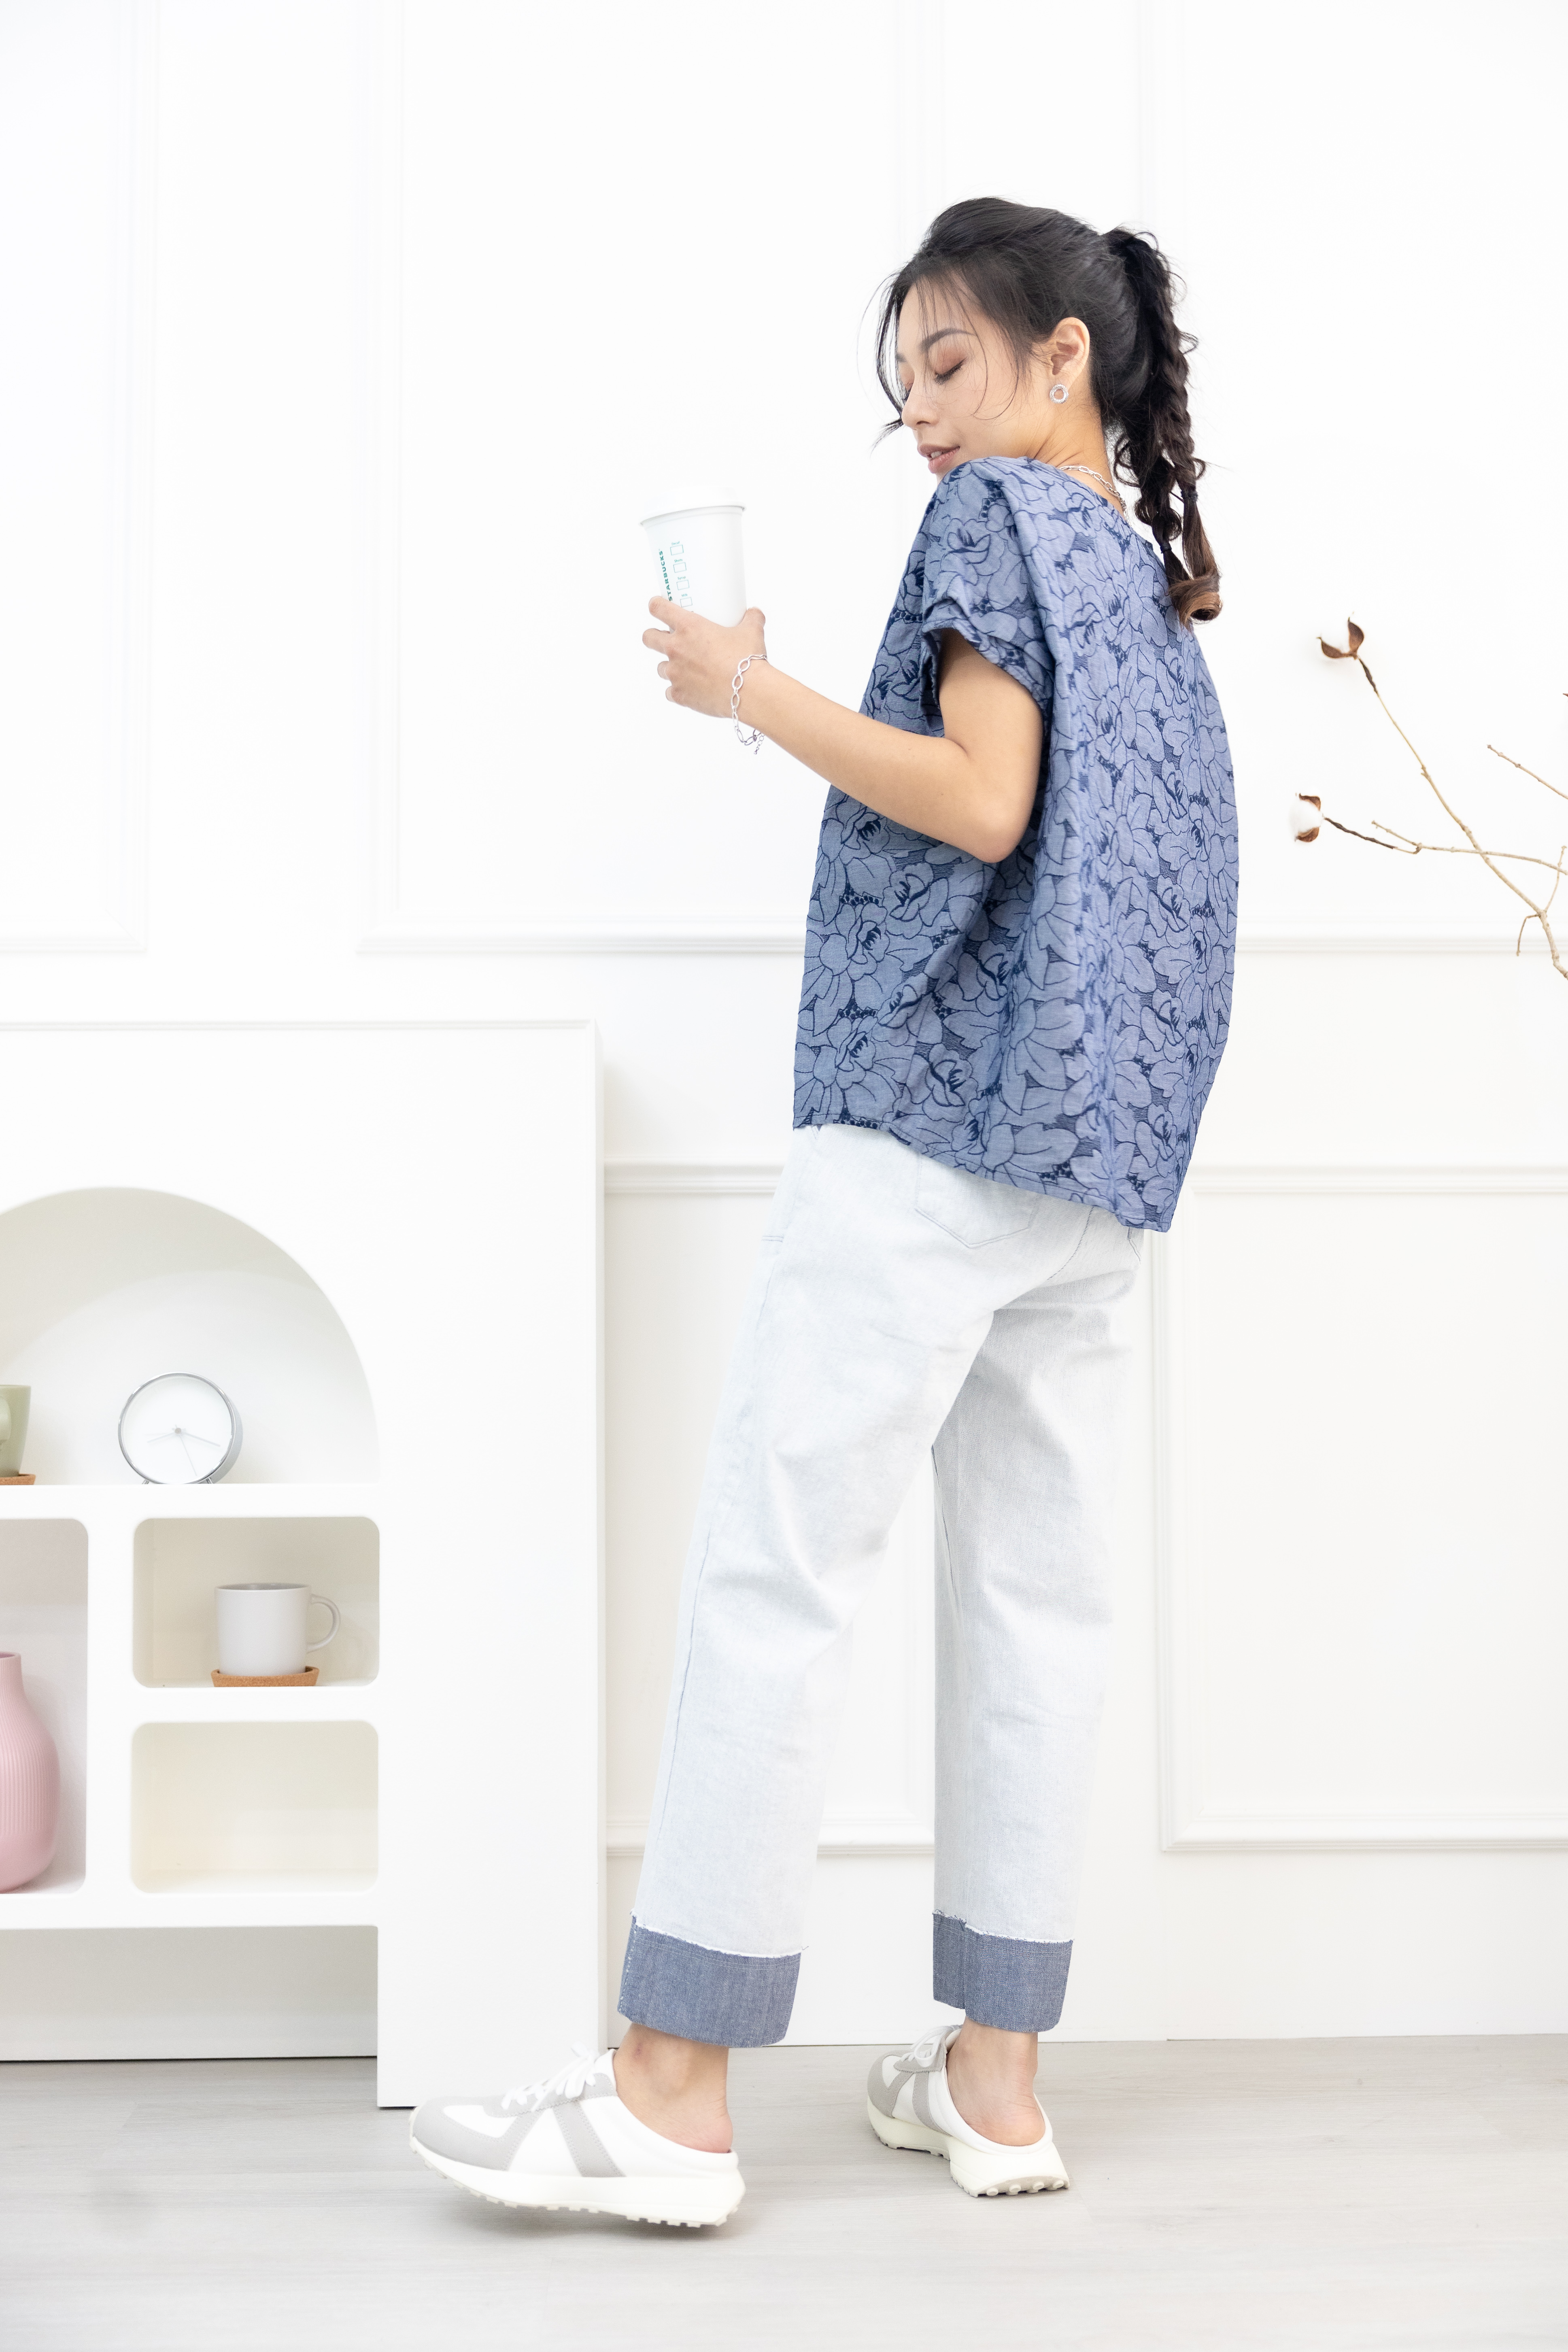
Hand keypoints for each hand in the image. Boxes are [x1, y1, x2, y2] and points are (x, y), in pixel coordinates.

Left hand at [642, 598, 766, 718]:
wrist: (748, 691)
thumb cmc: (747, 660)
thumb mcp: (751, 631)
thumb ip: (751, 618)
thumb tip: (754, 614)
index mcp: (689, 627)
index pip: (658, 608)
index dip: (656, 606)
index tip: (658, 607)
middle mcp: (676, 648)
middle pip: (648, 637)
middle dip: (653, 636)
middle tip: (665, 638)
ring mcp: (675, 673)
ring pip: (660, 667)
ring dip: (670, 666)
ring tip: (687, 668)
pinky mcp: (679, 695)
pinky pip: (670, 692)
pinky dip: (678, 690)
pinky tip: (692, 688)